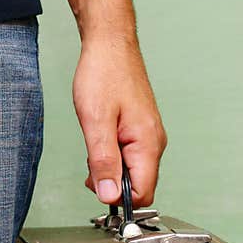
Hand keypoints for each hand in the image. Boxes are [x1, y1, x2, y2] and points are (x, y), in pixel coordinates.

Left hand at [72, 35, 166, 206]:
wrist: (109, 44)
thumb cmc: (103, 75)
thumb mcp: (95, 122)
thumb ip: (103, 162)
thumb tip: (109, 196)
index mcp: (148, 144)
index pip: (142, 193)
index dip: (118, 198)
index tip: (95, 186)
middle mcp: (154, 143)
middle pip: (137, 185)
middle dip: (111, 183)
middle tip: (89, 162)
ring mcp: (148, 136)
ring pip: (130, 170)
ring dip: (108, 168)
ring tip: (92, 143)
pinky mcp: (139, 129)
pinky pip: (127, 156)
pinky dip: (110, 155)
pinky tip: (98, 138)